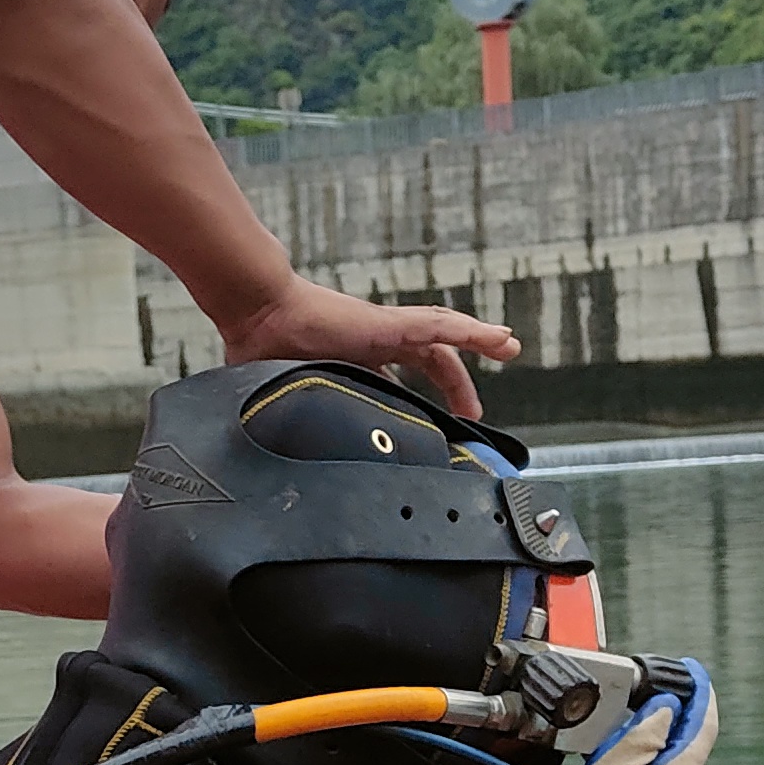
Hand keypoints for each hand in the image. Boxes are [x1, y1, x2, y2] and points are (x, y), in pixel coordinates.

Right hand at [218, 272, 517, 424]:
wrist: (255, 313)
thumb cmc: (261, 346)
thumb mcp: (293, 394)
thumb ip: (301, 416)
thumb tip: (284, 451)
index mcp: (356, 355)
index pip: (400, 375)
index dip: (422, 395)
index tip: (435, 423)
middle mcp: (376, 340)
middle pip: (431, 360)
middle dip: (456, 385)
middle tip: (472, 414)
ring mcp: (384, 330)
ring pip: (444, 336)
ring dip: (479, 342)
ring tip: (508, 348)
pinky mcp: (388, 325)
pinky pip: (441, 328)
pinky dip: (472, 332)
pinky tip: (497, 338)